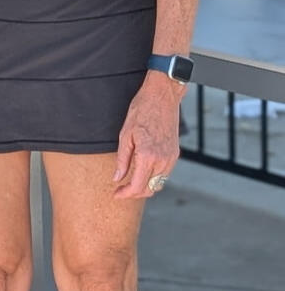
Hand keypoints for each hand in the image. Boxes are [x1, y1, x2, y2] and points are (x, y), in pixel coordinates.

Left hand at [112, 76, 181, 199]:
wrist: (162, 96)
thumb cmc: (142, 111)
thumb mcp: (125, 135)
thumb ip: (122, 160)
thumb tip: (118, 178)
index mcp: (148, 156)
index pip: (138, 186)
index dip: (125, 194)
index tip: (116, 194)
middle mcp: (162, 160)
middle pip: (149, 189)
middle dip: (134, 193)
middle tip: (121, 190)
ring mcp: (171, 157)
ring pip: (158, 183)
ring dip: (144, 186)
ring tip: (130, 181)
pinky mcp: (175, 153)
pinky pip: (164, 173)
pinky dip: (153, 177)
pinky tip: (142, 171)